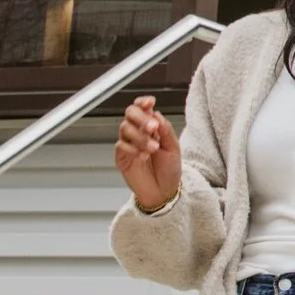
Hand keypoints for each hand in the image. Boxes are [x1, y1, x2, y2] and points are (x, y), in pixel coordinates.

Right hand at [114, 94, 181, 212]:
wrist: (164, 192)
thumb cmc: (169, 170)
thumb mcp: (174, 148)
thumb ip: (166, 130)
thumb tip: (157, 114)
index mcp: (151, 127)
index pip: (142, 108)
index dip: (143, 102)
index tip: (150, 102)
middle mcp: (138, 132)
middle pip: (130, 114)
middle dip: (141, 118)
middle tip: (153, 128)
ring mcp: (128, 144)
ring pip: (125, 128)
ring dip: (140, 136)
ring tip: (153, 148)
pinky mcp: (121, 157)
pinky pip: (121, 146)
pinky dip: (132, 149)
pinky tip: (142, 156)